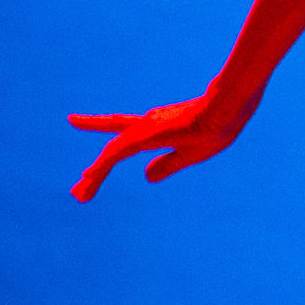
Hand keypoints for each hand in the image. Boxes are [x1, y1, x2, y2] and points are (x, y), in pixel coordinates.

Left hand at [68, 87, 252, 199]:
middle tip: (78, 189)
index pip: (126, 142)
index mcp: (158, 131)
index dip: (110, 156)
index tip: (93, 169)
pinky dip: (99, 167)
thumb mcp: (189, 156)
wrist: (226, 111)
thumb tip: (146, 177)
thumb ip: (167, 165)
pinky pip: (113, 155)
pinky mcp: (142, 136)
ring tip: (79, 194)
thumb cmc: (216, 129)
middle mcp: (145, 128)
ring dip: (94, 177)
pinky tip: (88, 178)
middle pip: (113, 149)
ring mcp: (142, 131)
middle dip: (96, 170)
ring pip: (109, 156)